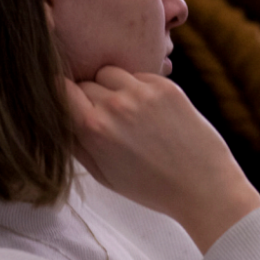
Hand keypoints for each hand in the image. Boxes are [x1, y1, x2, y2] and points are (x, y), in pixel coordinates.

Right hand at [64, 67, 259, 252]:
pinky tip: (150, 112)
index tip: (66, 102)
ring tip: (127, 113)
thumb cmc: (151, 187)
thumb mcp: (102, 174)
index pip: (59, 90)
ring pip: (109, 73)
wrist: (203, 186)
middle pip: (84, 83)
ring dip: (111, 87)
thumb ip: (75, 143)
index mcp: (93, 129)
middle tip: (105, 120)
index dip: (60, 96)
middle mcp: (115, 105)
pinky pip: (138, 75)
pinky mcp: (166, 86)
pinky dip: (137, 87)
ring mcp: (142, 92)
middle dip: (88, 98)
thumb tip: (56, 117)